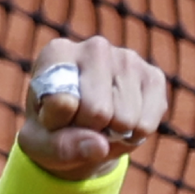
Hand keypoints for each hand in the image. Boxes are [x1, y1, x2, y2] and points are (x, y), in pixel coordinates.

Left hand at [19, 36, 167, 180]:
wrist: (79, 127)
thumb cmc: (53, 129)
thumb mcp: (41, 143)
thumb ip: (61, 146)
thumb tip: (100, 146)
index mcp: (57, 53)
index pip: (62, 100)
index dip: (57, 123)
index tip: (51, 117)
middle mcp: (95, 47)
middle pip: (97, 111)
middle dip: (87, 129)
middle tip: (79, 122)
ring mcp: (128, 59)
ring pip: (125, 120)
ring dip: (112, 134)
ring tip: (99, 122)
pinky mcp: (153, 77)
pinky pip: (146, 124)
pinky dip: (133, 136)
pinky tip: (120, 122)